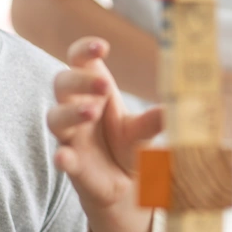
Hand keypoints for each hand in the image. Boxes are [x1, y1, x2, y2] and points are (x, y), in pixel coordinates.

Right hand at [49, 37, 162, 231]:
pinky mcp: (71, 163)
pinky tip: (65, 158)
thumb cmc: (129, 144)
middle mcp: (77, 107)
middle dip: (80, 80)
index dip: (84, 50)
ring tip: (91, 112)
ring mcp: (70, 136)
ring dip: (70, 113)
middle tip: (105, 85)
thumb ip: (154, 120)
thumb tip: (175, 109)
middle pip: (63, 83)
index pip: (79, 60)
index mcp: (94, 90)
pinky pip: (61, 156)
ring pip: (55, 117)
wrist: (124, 185)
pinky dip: (62, 157)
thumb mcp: (143, 131)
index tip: (102, 47)